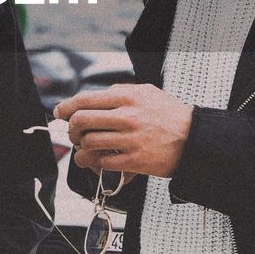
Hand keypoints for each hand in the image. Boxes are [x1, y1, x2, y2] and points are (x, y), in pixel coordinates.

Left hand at [53, 84, 193, 178]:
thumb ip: (121, 91)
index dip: (66, 107)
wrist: (195, 139)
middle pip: (81, 121)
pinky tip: (93, 161)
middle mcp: (126, 116)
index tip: (59, 113)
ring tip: (83, 149)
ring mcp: (129, 139)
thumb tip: (98, 96)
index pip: (85, 100)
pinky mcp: (134, 160)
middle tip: (73, 134)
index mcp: (127, 96)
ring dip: (80, 148)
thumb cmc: (171, 116)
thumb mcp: (147, 92)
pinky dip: (92, 162)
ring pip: (88, 143)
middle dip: (71, 129)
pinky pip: (102, 162)